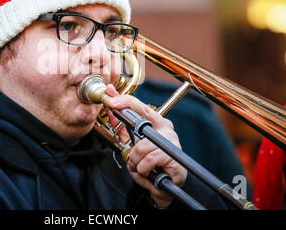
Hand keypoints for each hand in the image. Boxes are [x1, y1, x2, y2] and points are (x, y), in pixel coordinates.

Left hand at [106, 84, 186, 207]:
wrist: (164, 186)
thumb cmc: (151, 163)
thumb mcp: (133, 144)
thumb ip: (122, 127)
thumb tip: (110, 109)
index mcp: (158, 123)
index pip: (142, 107)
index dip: (125, 101)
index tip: (111, 101)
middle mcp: (167, 130)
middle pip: (140, 129)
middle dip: (132, 149)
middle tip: (132, 160)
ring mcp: (172, 143)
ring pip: (142, 148)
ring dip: (136, 163)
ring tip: (142, 169)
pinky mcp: (175, 157)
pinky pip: (149, 161)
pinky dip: (143, 170)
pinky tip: (149, 174)